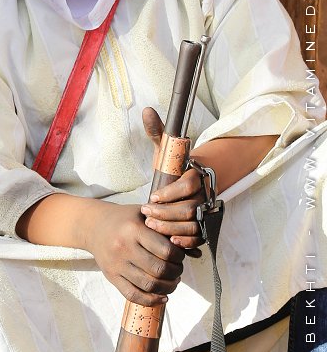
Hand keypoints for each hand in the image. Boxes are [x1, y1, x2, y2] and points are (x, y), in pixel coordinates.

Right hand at [84, 201, 185, 306]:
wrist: (93, 225)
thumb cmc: (125, 218)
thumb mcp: (146, 215)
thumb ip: (169, 230)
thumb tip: (197, 252)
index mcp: (134, 229)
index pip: (166, 250)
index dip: (179, 257)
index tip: (180, 255)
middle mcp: (124, 247)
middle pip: (159, 270)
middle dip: (175, 273)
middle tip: (178, 270)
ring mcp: (116, 264)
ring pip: (148, 285)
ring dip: (167, 288)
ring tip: (172, 282)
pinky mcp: (111, 276)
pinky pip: (133, 295)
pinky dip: (151, 300)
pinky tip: (162, 296)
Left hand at [140, 107, 204, 255]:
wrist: (191, 180)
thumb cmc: (174, 166)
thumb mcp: (166, 149)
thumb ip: (158, 132)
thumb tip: (147, 110)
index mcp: (196, 175)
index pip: (187, 185)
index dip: (169, 193)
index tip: (152, 197)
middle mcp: (204, 194)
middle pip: (189, 208)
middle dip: (166, 214)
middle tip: (147, 215)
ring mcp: (205, 210)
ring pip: (193, 224)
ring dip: (171, 228)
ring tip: (152, 226)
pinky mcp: (204, 225)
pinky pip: (200, 237)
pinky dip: (187, 241)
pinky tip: (172, 241)